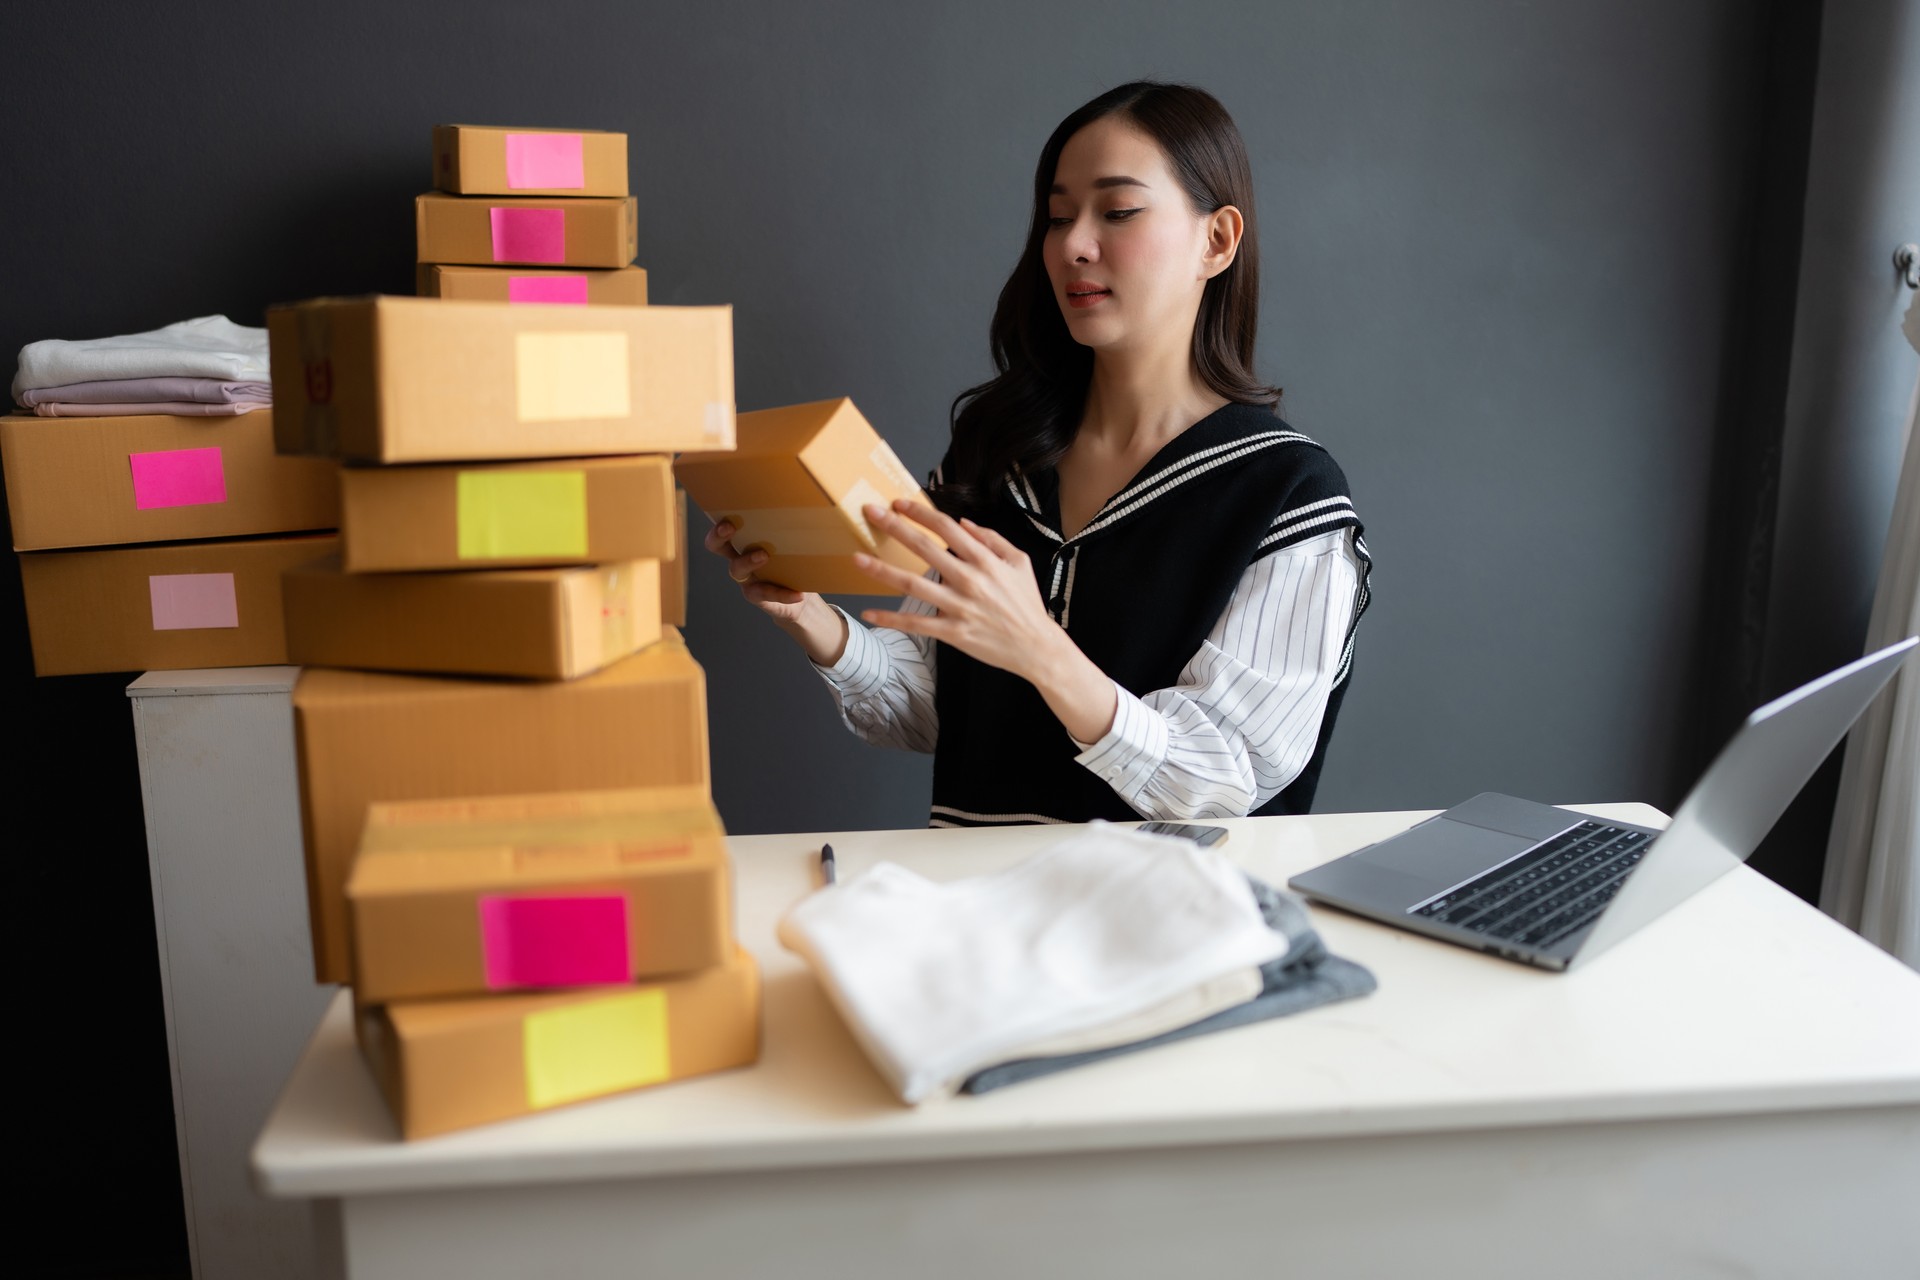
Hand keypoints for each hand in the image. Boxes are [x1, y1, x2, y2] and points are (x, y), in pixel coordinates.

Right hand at [702, 519, 812, 620]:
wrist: (801, 597)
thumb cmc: (795, 562)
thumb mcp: (794, 544)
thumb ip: (795, 528)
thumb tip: (812, 507)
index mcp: (746, 542)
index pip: (725, 528)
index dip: (720, 522)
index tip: (726, 516)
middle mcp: (740, 558)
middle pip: (717, 546)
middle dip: (719, 536)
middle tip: (729, 527)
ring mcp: (747, 579)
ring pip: (737, 569)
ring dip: (748, 560)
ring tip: (764, 555)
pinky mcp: (758, 597)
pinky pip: (765, 594)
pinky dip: (783, 594)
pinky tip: (798, 594)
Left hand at [854, 500, 1118, 741]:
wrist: (1036, 646)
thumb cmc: (1026, 603)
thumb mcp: (1019, 562)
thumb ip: (992, 539)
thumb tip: (963, 523)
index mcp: (985, 560)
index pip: (946, 528)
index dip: (920, 513)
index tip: (898, 503)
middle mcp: (969, 580)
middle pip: (923, 549)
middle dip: (894, 528)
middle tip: (869, 513)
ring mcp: (959, 607)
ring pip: (913, 585)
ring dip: (882, 570)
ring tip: (857, 558)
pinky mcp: (952, 632)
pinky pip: (916, 624)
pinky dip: (891, 619)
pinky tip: (869, 613)